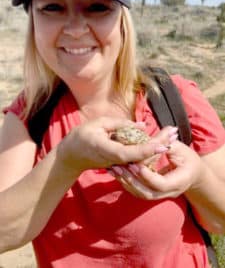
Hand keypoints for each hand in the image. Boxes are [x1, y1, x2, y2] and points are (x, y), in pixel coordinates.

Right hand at [57, 117, 172, 176]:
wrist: (72, 156)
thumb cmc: (81, 136)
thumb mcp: (97, 124)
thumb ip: (119, 124)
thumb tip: (141, 126)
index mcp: (107, 150)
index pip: (130, 153)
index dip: (147, 149)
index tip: (162, 144)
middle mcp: (115, 160)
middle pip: (141, 157)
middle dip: (159, 145)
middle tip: (174, 133)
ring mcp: (118, 164)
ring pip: (142, 159)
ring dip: (157, 147)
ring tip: (172, 135)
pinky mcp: (120, 163)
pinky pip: (137, 158)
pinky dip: (150, 149)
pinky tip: (160, 141)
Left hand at [109, 140, 204, 199]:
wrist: (193, 174)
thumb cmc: (188, 159)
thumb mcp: (181, 149)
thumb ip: (170, 142)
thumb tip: (168, 130)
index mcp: (180, 182)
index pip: (161, 184)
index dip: (147, 175)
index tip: (135, 163)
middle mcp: (170, 192)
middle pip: (147, 193)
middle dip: (132, 180)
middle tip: (119, 167)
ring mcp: (161, 195)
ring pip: (140, 194)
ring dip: (126, 182)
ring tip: (114, 169)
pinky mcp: (153, 193)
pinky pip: (138, 192)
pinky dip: (127, 183)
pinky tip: (117, 173)